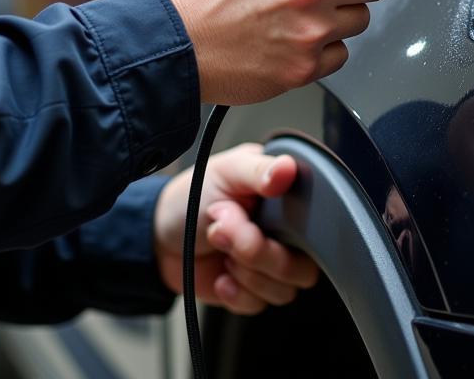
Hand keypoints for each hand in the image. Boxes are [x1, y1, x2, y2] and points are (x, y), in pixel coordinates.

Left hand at [153, 143, 318, 314]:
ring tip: (219, 247)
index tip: (243, 213)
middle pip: (302, 266)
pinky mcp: (254, 291)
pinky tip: (221, 274)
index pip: (314, 225)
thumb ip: (259, 171)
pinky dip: (236, 293)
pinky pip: (261, 305)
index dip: (282, 229)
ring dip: (245, 273)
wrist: (158, 237)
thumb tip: (287, 169)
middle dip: (256, 253)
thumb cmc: (193, 196)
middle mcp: (286, 235)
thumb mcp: (226, 172)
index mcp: (287, 200)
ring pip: (284, 290)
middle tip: (221, 231)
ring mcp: (271, 265)